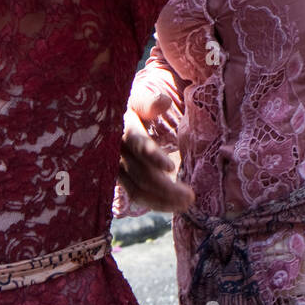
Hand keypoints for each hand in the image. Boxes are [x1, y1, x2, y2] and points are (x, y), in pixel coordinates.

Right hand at [118, 89, 192, 212]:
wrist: (112, 116)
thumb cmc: (133, 106)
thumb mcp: (139, 98)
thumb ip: (149, 101)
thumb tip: (164, 102)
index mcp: (123, 129)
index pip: (137, 144)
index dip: (152, 156)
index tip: (171, 167)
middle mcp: (117, 152)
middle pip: (140, 175)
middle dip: (165, 188)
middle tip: (191, 196)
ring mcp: (117, 169)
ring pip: (136, 191)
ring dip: (162, 201)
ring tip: (186, 205)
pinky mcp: (121, 179)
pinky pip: (136, 195)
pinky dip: (155, 203)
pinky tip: (174, 206)